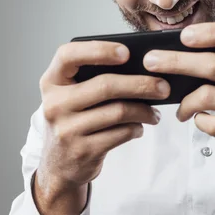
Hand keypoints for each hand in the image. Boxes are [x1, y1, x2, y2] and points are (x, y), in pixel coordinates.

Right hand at [36, 40, 169, 214]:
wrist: (58, 165)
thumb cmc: (74, 119)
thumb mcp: (71, 96)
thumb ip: (92, 79)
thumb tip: (142, 69)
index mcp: (51, 82)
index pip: (68, 55)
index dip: (98, 50)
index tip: (126, 52)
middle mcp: (54, 104)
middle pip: (105, 86)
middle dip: (141, 84)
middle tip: (163, 86)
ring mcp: (67, 129)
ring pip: (118, 111)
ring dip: (144, 110)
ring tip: (155, 112)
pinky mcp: (83, 150)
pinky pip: (121, 133)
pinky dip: (137, 128)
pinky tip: (140, 126)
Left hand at [142, 22, 214, 207]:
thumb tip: (177, 51)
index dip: (211, 32)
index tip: (183, 35)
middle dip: (176, 61)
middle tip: (150, 62)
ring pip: (208, 95)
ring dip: (184, 101)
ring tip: (178, 109)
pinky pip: (212, 125)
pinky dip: (198, 121)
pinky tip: (197, 121)